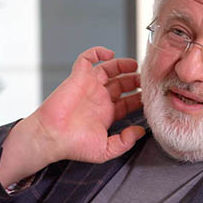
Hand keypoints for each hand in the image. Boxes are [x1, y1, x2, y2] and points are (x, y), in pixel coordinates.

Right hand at [0, 47, 144, 184]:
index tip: (151, 96)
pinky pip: (87, 58)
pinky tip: (109, 55)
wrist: (51, 137)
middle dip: (135, 80)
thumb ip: (125, 141)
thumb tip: (141, 132)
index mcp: (107, 114)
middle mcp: (99, 98)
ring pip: (109, 69)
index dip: (140, 97)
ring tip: (135, 65)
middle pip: (122, 83)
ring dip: (122, 65)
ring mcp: (89, 86)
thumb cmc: (73, 146)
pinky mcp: (78, 77)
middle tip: (147, 78)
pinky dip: (98, 52)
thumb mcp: (105, 150)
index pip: (128, 102)